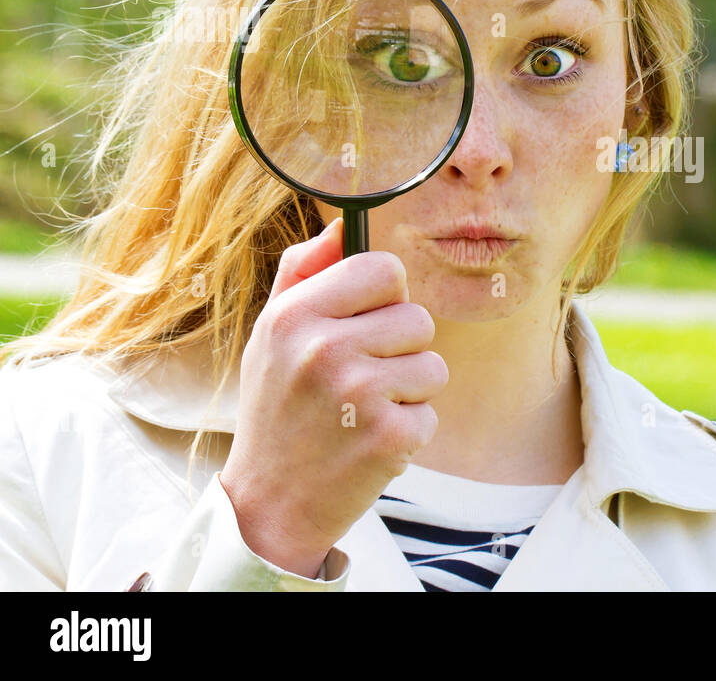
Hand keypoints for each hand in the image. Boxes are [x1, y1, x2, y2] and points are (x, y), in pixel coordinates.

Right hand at [220, 217, 447, 577]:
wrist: (269, 503)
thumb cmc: (276, 409)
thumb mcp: (271, 334)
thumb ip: (304, 273)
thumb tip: (342, 226)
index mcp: (295, 316)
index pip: (383, 268)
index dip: (386, 295)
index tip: (368, 321)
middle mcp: (325, 349)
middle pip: (417, 317)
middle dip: (400, 350)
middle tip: (358, 380)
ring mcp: (358, 393)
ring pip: (432, 365)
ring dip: (409, 392)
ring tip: (362, 412)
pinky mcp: (388, 435)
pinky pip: (430, 411)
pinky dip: (409, 431)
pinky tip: (368, 443)